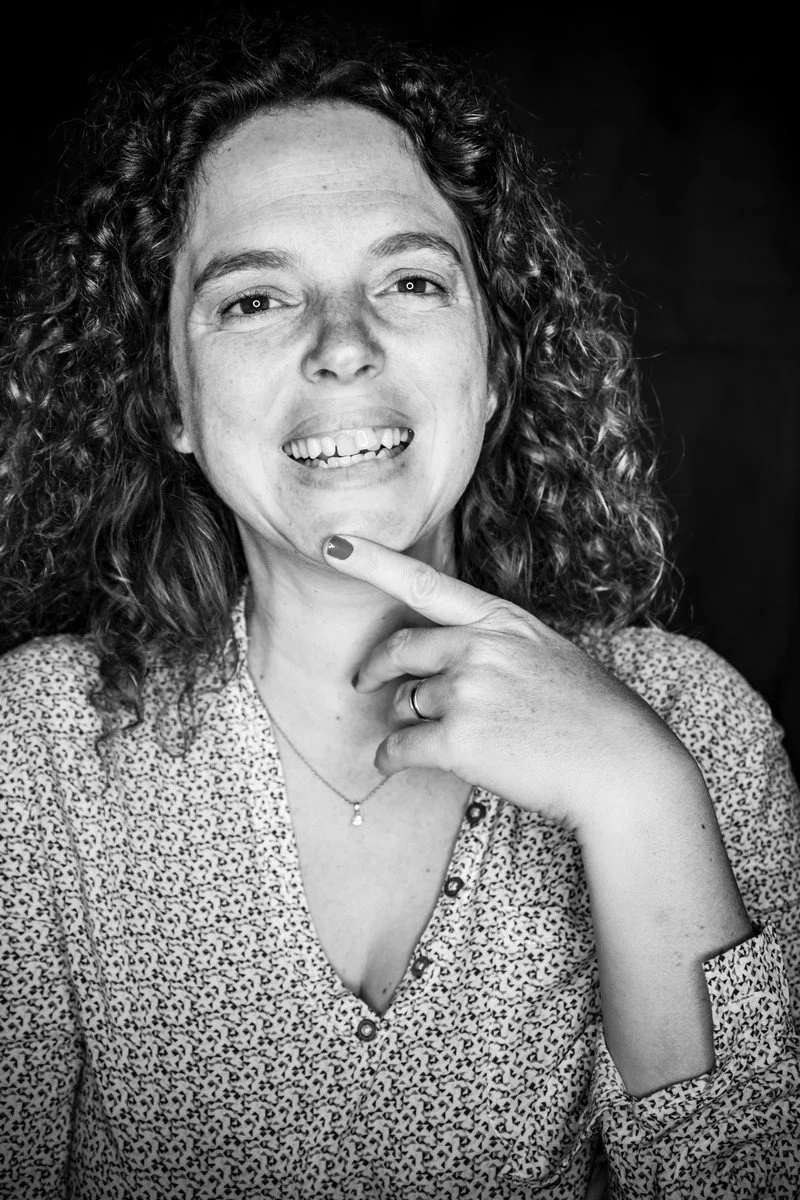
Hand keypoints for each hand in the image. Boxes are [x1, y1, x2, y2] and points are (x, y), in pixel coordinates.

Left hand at [323, 535, 695, 835]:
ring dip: (408, 723)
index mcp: (501, 620)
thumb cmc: (588, 713)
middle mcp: (479, 647)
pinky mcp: (459, 740)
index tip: (333, 545)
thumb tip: (440, 666)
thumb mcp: (546, 653)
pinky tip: (390, 766)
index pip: (426, 584)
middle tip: (363, 680)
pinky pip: (400, 747)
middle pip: (401, 649)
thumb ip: (495, 645)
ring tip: (442, 742)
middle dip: (375, 667)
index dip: (374, 563)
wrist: (621, 765)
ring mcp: (468, 692)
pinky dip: (389, 759)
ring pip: (405, 705)